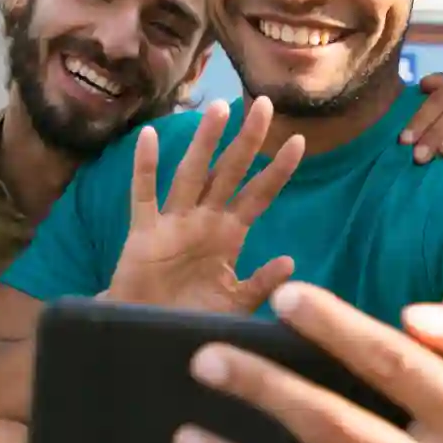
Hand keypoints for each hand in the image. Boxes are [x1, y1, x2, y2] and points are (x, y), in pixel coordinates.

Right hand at [106, 97, 305, 314]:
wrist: (149, 338)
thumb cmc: (192, 318)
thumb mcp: (234, 305)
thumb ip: (260, 284)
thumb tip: (289, 261)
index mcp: (229, 235)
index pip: (259, 195)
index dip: (277, 170)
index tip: (299, 141)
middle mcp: (204, 221)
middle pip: (229, 172)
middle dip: (246, 141)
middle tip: (265, 104)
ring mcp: (173, 223)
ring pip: (191, 174)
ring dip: (204, 143)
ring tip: (218, 109)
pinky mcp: (143, 233)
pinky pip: (144, 195)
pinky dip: (145, 167)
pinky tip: (148, 136)